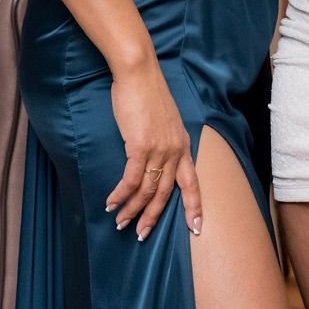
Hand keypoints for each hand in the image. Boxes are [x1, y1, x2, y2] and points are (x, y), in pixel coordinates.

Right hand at [105, 60, 201, 241]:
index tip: (197, 227)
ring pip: (147, 190)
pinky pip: (131, 179)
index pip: (193, 182)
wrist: (140, 73)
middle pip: (166, 193)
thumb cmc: (148, 93)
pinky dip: (120, 194)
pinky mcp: (140, 146)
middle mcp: (175, 150)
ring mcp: (159, 149)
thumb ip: (164, 141)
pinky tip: (111, 203)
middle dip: (153, 216)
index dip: (194, 206)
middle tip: (141, 235)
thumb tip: (154, 157)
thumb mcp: (165, 120)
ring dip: (132, 209)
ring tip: (121, 222)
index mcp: (183, 144)